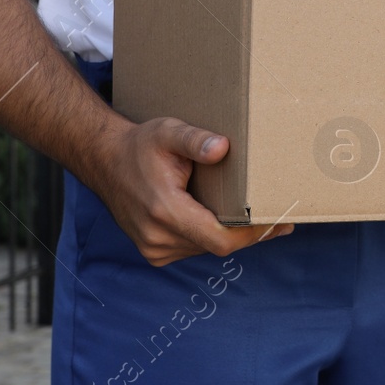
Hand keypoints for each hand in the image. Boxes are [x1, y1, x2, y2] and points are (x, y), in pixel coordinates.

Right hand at [85, 116, 292, 266]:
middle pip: (218, 245)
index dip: (252, 235)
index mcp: (165, 211)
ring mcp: (154, 248)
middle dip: (248, 233)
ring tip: (254, 215)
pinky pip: (193, 248)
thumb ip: (195, 140)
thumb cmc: (140, 146)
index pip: (220, 240)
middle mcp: (158, 237)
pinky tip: (223, 218)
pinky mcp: (154, 251)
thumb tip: (222, 148)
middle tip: (280, 218)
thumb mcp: (168, 132)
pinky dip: (210, 236)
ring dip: (228, 234)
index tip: (278, 222)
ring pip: (206, 248)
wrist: (105, 161)